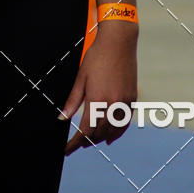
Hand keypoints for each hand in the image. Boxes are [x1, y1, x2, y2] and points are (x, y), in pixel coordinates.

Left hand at [61, 25, 137, 154]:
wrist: (119, 42)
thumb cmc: (97, 57)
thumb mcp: (81, 78)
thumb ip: (72, 101)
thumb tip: (62, 118)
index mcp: (96, 99)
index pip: (85, 131)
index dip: (75, 143)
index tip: (67, 150)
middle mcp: (112, 104)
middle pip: (99, 133)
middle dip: (87, 141)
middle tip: (77, 143)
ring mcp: (124, 102)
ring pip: (113, 131)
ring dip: (101, 138)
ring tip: (92, 141)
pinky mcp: (132, 99)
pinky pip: (125, 122)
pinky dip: (117, 132)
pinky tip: (111, 136)